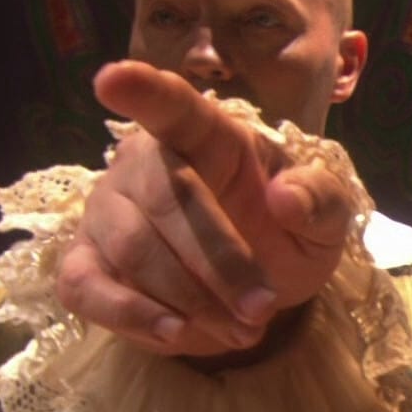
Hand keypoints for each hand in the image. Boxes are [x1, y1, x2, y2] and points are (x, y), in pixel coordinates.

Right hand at [57, 61, 354, 355]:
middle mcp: (144, 165)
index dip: (143, 91)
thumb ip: (319, 200)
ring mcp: (107, 214)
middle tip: (261, 308)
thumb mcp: (326, 219)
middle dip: (218, 262)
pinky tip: (174, 334)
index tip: (112, 77)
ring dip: (190, 298)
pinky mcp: (87, 266)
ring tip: (243, 330)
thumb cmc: (287, 232)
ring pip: (132, 250)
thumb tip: (285, 197)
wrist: (261, 286)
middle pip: (166, 201)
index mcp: (207, 137)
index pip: (173, 106)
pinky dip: (131, 315)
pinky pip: (86, 288)